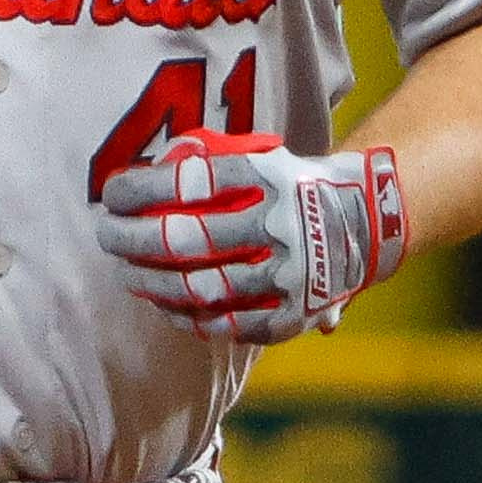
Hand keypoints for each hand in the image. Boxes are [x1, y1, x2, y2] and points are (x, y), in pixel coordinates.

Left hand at [94, 127, 406, 340]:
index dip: (144, 188)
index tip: (112, 192)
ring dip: (153, 283)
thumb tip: (160, 164)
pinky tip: (164, 308)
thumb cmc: (298, 186)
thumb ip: (219, 165)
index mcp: (275, 176)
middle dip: (135, 239)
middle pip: (191, 238)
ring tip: (125, 274)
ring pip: (205, 286)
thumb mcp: (270, 159)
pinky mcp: (296, 312)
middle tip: (105, 234)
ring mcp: (291, 272)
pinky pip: (233, 324)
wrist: (376, 217)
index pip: (194, 180)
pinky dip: (193, 319)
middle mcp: (284, 223)